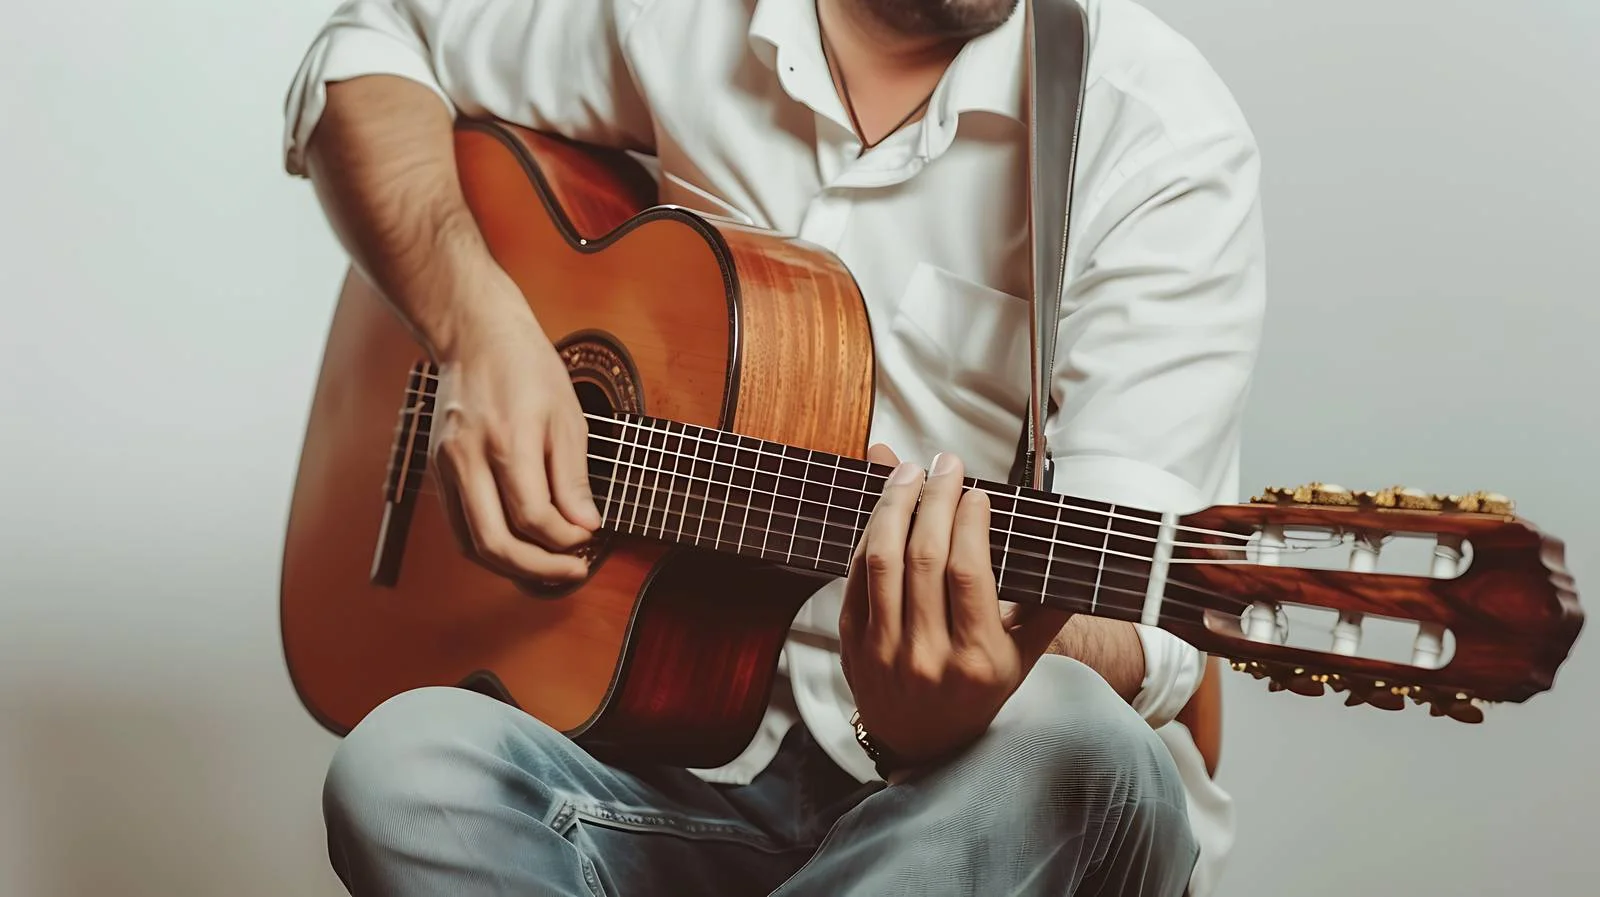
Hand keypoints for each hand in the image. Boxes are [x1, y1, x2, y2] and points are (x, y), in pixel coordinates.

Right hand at [426, 267, 599, 585]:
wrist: (474, 333)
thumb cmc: (527, 368)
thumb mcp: (567, 416)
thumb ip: (572, 476)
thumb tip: (585, 526)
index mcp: (507, 440)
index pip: (533, 516)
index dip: (565, 540)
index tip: (590, 538)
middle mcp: (468, 458)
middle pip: (494, 542)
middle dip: (538, 569)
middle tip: (573, 571)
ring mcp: (446, 466)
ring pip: (472, 544)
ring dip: (512, 567)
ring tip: (549, 568)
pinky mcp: (437, 470)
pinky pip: (460, 527)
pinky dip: (489, 547)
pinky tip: (520, 547)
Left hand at [839, 445, 1072, 771]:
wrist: (926, 743)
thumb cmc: (980, 689)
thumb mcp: (1023, 656)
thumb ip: (1047, 602)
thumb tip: (1071, 546)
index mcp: (977, 659)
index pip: (968, 574)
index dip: (969, 523)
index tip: (978, 492)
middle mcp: (927, 657)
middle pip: (923, 558)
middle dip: (934, 498)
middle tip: (946, 464)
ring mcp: (883, 652)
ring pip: (881, 560)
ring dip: (893, 505)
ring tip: (909, 472)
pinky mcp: (851, 643)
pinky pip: (855, 575)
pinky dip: (869, 534)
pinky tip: (885, 508)